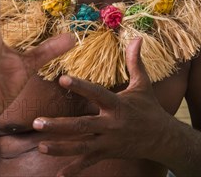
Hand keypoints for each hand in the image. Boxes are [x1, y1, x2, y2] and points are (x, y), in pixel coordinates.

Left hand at [32, 38, 170, 175]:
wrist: (163, 138)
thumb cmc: (150, 108)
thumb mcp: (143, 84)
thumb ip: (135, 62)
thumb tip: (137, 38)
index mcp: (117, 105)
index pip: (96, 93)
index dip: (80, 86)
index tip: (62, 79)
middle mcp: (111, 124)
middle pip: (82, 125)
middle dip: (59, 125)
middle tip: (37, 122)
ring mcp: (108, 141)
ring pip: (81, 146)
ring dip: (60, 148)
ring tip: (40, 146)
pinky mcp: (107, 153)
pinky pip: (88, 163)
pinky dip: (74, 169)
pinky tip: (58, 175)